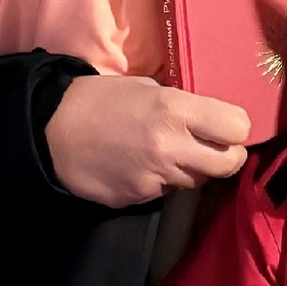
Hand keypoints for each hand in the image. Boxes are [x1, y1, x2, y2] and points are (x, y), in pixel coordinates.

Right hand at [43, 76, 251, 205]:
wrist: (48, 131)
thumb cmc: (98, 100)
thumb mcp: (145, 88)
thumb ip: (182, 105)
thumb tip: (208, 119)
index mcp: (175, 110)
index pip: (237, 127)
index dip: (235, 128)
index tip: (225, 127)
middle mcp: (172, 146)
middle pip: (231, 163)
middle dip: (226, 156)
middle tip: (211, 147)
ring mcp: (156, 177)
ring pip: (200, 181)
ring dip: (193, 170)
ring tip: (170, 154)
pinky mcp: (139, 198)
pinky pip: (167, 192)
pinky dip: (162, 182)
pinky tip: (141, 167)